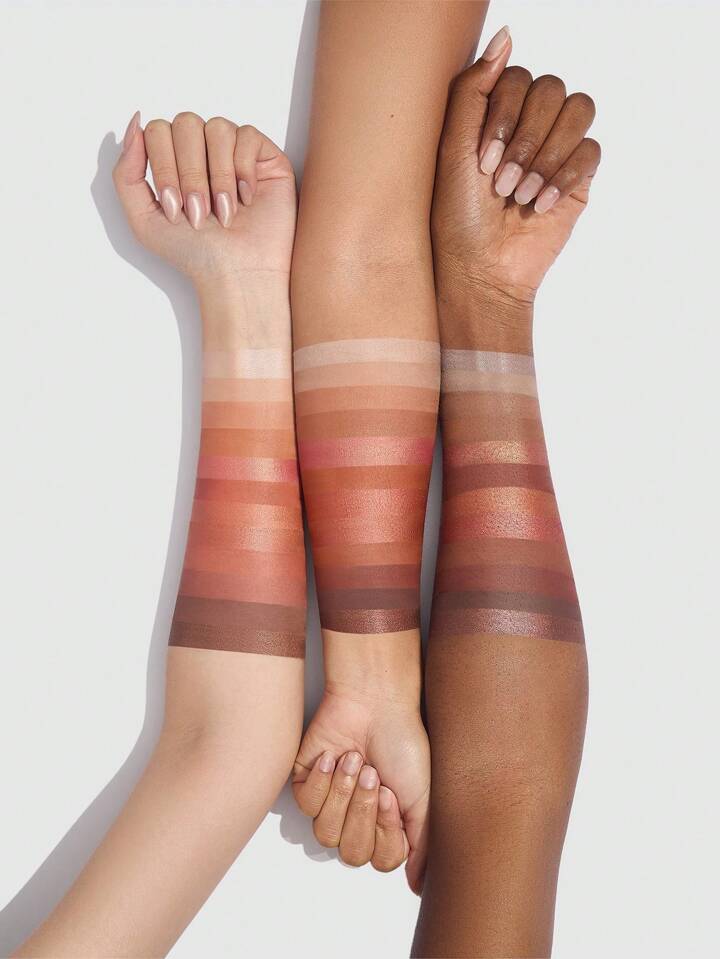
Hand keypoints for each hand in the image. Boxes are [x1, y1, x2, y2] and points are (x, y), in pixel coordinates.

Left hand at [113, 112, 295, 282]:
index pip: (158, 131)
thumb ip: (126, 173)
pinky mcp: (265, 157)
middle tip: (199, 213)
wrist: (237, 274)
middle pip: (186, 123)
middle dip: (189, 173)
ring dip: (218, 176)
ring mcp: (234, 151)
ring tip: (224, 212)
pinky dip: (243, 170)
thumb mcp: (143, 219)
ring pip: (217, 127)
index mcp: (174, 160)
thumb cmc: (195, 254)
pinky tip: (247, 198)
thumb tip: (136, 123)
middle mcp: (203, 150)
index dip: (164, 167)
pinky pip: (247, 135)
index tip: (175, 208)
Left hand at [292, 679, 429, 892]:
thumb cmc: (402, 741)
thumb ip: (421, 844)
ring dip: (344, 793)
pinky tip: (336, 755)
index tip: (391, 794)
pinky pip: (307, 803)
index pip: (380, 859)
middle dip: (363, 811)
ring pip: (326, 832)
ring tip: (357, 760)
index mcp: (386, 824)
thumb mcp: (423, 796)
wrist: (375, 702)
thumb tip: (416, 886)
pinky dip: (324, 779)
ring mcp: (331, 800)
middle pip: (350, 852)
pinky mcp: (307, 782)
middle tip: (374, 775)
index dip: (384, 833)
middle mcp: (357, 816)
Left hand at [432, 26, 600, 308]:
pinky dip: (564, 175)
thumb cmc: (457, 219)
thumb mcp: (452, 150)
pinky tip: (540, 204)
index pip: (518, 77)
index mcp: (495, 115)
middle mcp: (528, 126)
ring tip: (521, 195)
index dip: (504, 116)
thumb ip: (473, 90)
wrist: (480, 271)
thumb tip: (506, 35)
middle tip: (502, 184)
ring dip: (546, 155)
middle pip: (551, 89)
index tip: (483, 162)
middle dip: (526, 139)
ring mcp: (555, 150)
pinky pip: (592, 150)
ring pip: (578, 111)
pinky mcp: (577, 179)